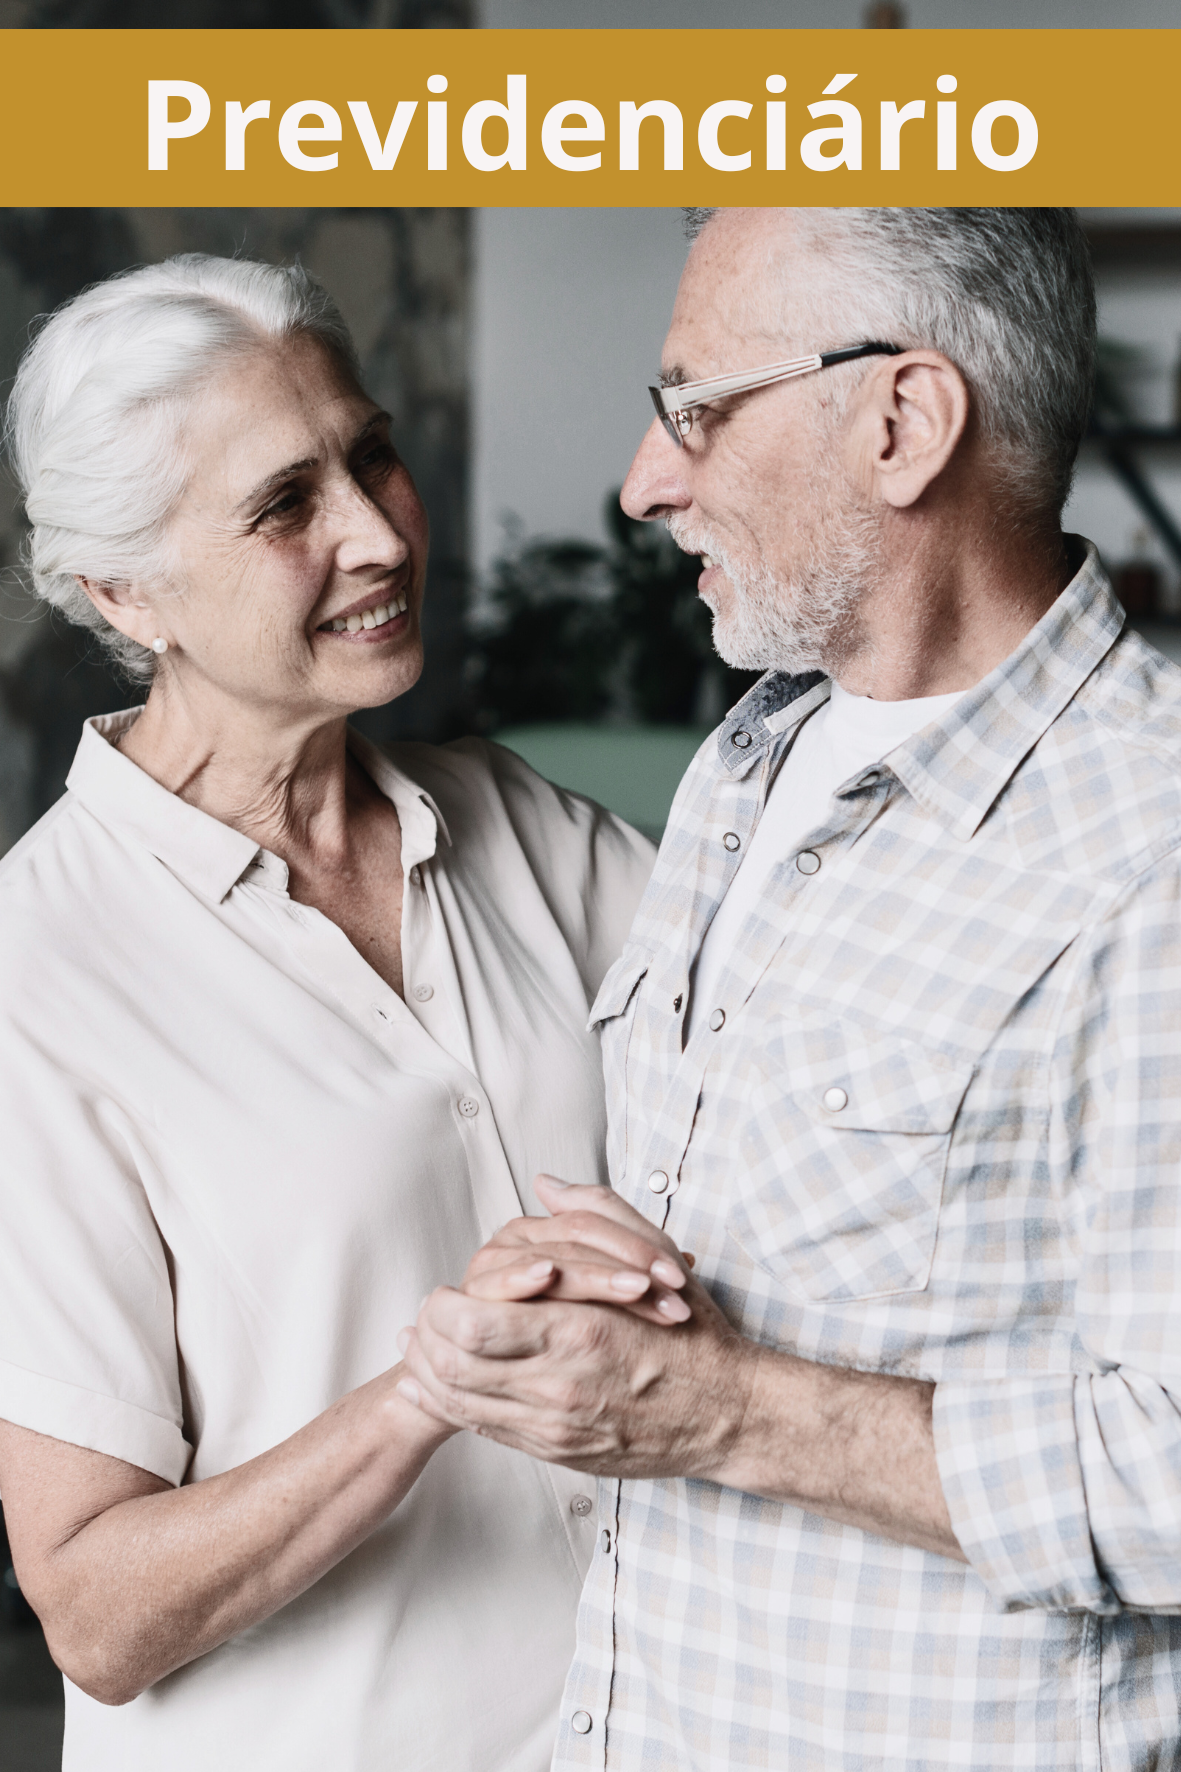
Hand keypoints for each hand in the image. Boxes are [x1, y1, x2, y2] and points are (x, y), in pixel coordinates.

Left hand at [395, 1191, 756, 1478]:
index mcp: (578, 1331)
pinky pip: (486, 1431)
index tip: (444, 1291)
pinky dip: (455, 1404)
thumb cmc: (694, 1338)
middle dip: (425, 1337)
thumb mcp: (655, 1259)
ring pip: (460, 1402)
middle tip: (422, 1316)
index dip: (442, 1307)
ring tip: (420, 1346)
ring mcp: (555, 1426)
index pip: (472, 1325)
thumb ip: (597, 1215)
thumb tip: (547, 1185)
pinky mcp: (556, 1453)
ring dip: (429, 1373)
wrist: (728, 1415)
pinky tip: (446, 1384)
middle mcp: (558, 1385)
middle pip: (452, 1365)